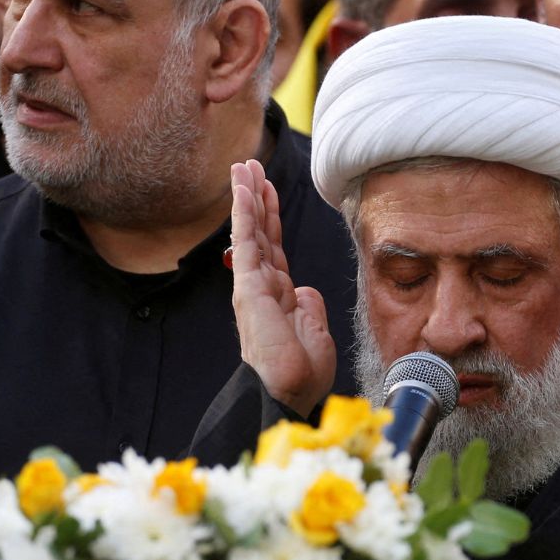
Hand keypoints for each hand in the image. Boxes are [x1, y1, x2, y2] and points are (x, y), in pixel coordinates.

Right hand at [228, 159, 336, 415]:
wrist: (291, 392)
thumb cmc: (302, 374)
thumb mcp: (316, 332)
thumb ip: (310, 306)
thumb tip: (305, 290)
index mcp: (279, 296)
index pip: (274, 247)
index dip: (272, 217)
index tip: (269, 190)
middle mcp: (262, 287)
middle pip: (260, 233)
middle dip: (256, 198)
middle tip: (249, 167)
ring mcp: (253, 286)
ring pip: (251, 232)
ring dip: (247, 197)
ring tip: (242, 168)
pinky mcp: (249, 287)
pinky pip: (248, 243)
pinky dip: (246, 214)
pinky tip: (243, 191)